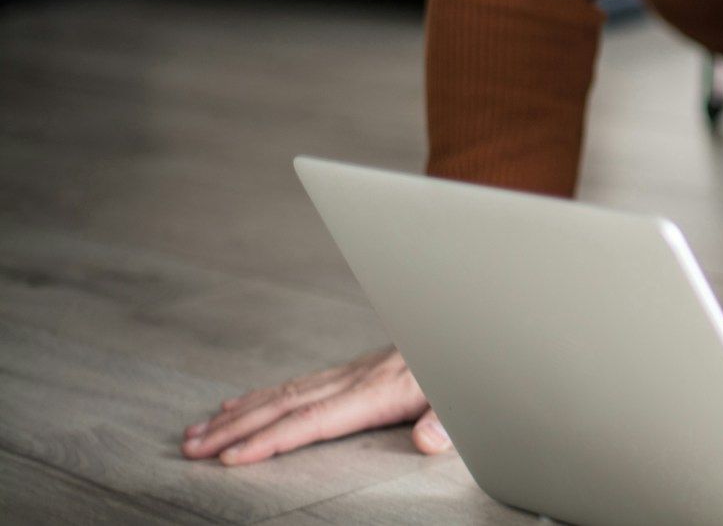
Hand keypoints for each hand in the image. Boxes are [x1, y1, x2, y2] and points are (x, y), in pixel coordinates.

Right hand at [180, 347, 445, 464]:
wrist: (467, 328)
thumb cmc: (462, 368)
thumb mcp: (461, 397)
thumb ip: (445, 420)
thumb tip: (428, 442)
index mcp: (375, 393)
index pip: (311, 421)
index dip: (270, 440)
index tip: (230, 458)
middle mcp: (353, 380)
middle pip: (283, 407)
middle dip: (234, 429)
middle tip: (190, 449)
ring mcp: (349, 373)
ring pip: (281, 395)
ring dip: (237, 414)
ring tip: (196, 432)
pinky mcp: (351, 371)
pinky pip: (296, 385)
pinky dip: (260, 397)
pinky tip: (237, 405)